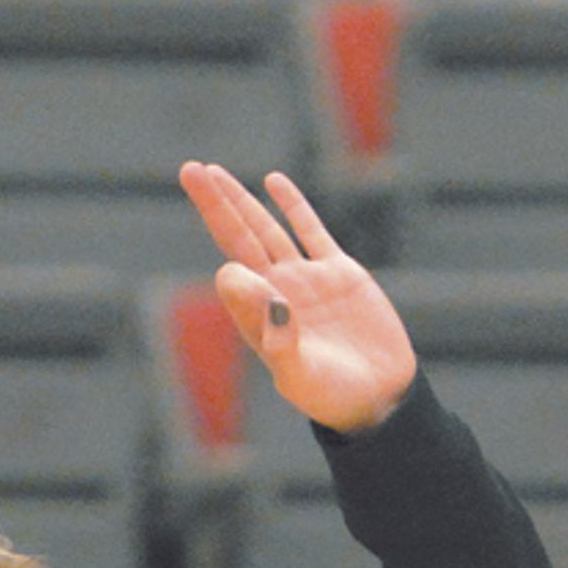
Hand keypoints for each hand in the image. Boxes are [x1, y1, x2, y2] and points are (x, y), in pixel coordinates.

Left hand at [178, 162, 413, 433]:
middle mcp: (275, 292)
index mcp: (258, 317)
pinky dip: (292, 205)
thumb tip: (258, 291)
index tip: (249, 278)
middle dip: (214, 204)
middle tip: (189, 169)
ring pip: (267, 228)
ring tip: (214, 172)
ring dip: (242, 200)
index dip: (236, 272)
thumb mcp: (301, 375)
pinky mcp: (339, 273)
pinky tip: (273, 181)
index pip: (233, 276)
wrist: (378, 398)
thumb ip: (279, 338)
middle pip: (237, 237)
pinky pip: (310, 230)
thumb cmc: (332, 396)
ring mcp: (306, 279)